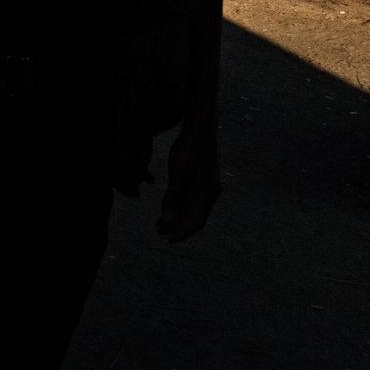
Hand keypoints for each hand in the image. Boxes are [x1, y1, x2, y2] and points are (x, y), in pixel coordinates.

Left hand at [156, 126, 220, 241]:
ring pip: (190, 209)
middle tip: (160, 233)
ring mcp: (205, 187)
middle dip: (177, 227)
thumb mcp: (179, 175)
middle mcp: (209, 194)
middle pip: (193, 217)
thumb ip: (174, 198)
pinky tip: (166, 209)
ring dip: (175, 217)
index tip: (168, 240)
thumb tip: (168, 220)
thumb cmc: (189, 152)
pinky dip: (177, 206)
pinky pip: (189, 199)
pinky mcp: (199, 181)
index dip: (182, 232)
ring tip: (159, 225)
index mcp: (207, 195)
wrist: (199, 130)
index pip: (195, 221)